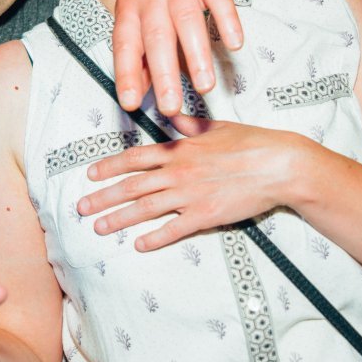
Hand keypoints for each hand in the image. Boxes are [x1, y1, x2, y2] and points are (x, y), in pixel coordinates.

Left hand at [80, 115, 310, 250]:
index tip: (91, 174)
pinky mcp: (206, 215)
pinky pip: (173, 229)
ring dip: (119, 219)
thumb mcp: (216, 127)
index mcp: (180, 150)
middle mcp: (179, 172)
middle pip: (132, 187)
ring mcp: (191, 195)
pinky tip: (139, 245)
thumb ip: (189, 125)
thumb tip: (172, 116)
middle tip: (82, 208)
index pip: (135, 158)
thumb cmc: (251, 143)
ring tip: (99, 228)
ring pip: (145, 209)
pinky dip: (155, 238)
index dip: (110, 166)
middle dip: (104, 197)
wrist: (279, 165)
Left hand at [113, 0, 240, 113]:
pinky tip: (235, 44)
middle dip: (164, 74)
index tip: (129, 103)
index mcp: (130, 6)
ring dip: (197, 55)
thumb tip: (137, 94)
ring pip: (188, 20)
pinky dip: (227, 21)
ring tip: (205, 86)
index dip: (126, 73)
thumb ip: (138, 53)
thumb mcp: (137, 11)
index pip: (125, 44)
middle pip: (157, 37)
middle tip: (171, 106)